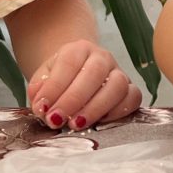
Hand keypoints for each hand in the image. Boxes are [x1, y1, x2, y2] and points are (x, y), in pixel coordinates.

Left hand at [27, 40, 142, 129]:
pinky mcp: (131, 90)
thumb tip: (41, 106)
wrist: (79, 75)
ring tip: (76, 124)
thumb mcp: (44, 79)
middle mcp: (102, 57)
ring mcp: (120, 73)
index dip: (55, 87)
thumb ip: (39, 90)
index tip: (42, 108)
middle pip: (94, 73)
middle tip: (57, 119)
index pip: (68, 63)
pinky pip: (132, 99)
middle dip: (74, 100)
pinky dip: (117, 112)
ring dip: (96, 108)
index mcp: (78, 49)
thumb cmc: (61, 79)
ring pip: (117, 86)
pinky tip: (99, 123)